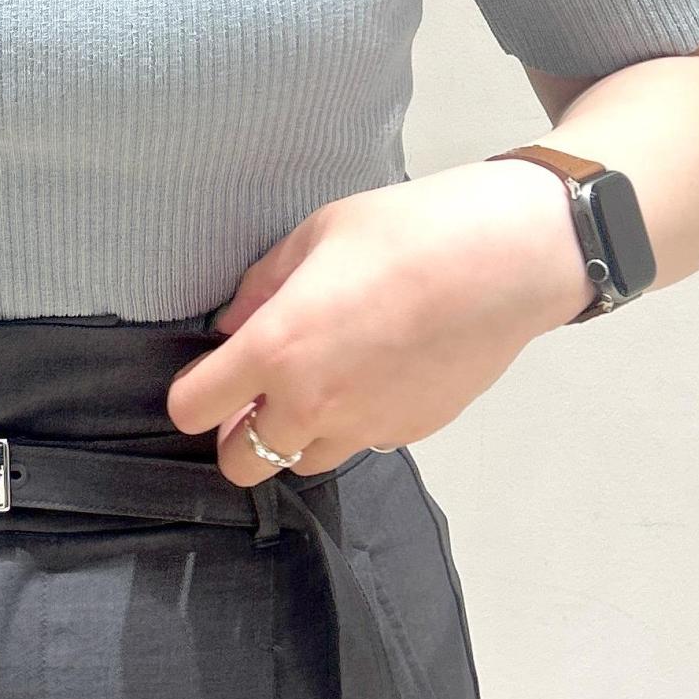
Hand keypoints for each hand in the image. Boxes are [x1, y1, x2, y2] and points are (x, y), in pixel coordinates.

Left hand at [166, 159, 594, 482]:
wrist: (508, 261)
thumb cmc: (406, 233)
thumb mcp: (315, 236)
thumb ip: (261, 287)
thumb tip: (232, 322)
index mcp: (276, 351)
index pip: (193, 410)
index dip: (190, 395)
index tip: (206, 374)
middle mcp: (313, 405)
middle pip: (240, 465)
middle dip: (236, 435)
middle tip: (255, 393)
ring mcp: (364, 429)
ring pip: (301, 462)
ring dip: (295, 434)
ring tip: (320, 380)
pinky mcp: (408, 434)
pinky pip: (360, 443)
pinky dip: (353, 422)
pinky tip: (375, 373)